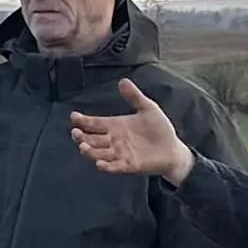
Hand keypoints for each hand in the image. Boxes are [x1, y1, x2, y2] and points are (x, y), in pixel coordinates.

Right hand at [69, 87, 190, 181]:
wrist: (173, 149)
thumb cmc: (159, 129)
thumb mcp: (148, 108)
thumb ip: (134, 96)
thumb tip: (122, 80)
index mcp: (115, 126)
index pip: (94, 123)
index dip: (83, 121)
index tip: (74, 116)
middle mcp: (113, 140)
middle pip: (91, 139)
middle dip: (81, 137)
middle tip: (75, 133)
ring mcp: (119, 154)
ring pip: (98, 153)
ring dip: (89, 152)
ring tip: (83, 147)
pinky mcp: (128, 165)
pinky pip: (114, 167)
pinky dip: (106, 166)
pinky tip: (100, 164)